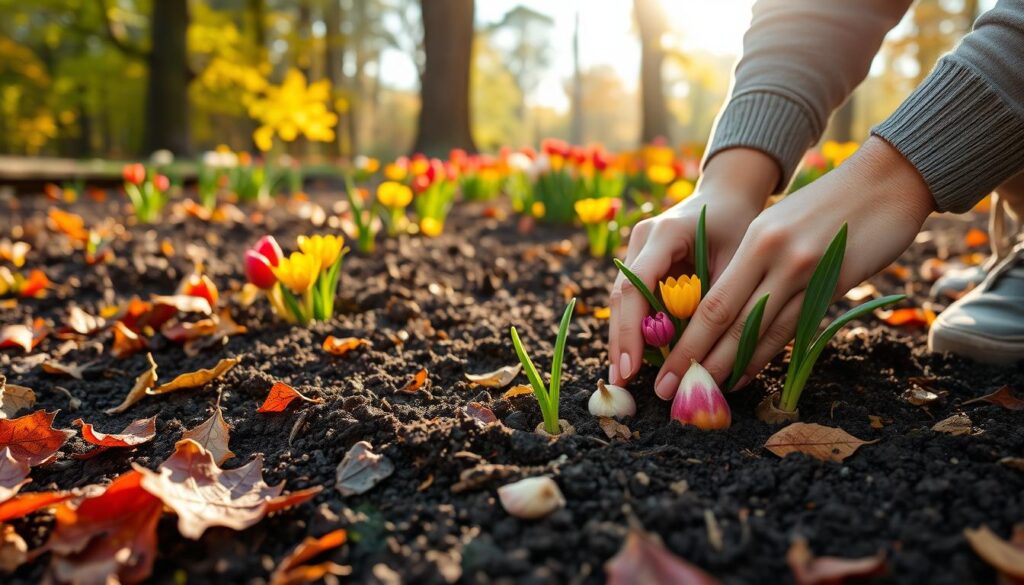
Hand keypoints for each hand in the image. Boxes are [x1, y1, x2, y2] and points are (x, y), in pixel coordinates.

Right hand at [608, 147, 778, 386]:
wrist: (728, 193)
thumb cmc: (740, 223)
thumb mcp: (737, 260)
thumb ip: (718, 301)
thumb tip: (708, 354)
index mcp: (665, 232)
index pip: (636, 286)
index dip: (631, 330)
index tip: (631, 366)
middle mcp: (642, 238)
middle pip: (621, 296)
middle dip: (620, 341)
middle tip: (621, 381)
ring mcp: (637, 248)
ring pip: (622, 300)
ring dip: (623, 337)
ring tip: (624, 376)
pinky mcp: (641, 260)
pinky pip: (633, 298)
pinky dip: (635, 326)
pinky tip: (635, 356)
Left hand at [654, 137, 935, 398]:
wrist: (888, 181)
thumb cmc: (829, 204)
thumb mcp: (779, 223)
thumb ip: (753, 261)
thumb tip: (719, 309)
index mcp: (753, 238)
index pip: (711, 297)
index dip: (685, 336)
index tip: (663, 362)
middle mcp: (773, 253)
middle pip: (726, 317)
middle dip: (694, 357)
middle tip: (668, 389)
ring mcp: (806, 270)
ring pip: (759, 329)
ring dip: (729, 365)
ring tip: (703, 390)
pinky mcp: (837, 283)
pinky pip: (795, 328)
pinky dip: (767, 354)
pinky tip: (746, 374)